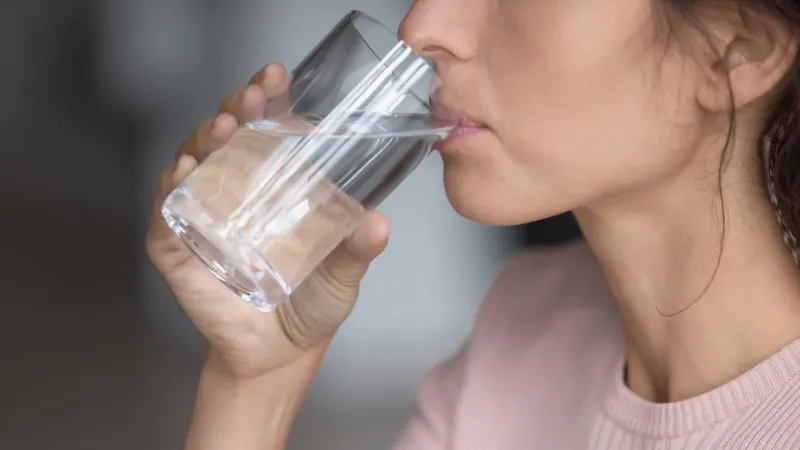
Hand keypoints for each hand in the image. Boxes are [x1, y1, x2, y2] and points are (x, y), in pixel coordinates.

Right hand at [146, 63, 390, 379]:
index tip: (277, 73)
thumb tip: (380, 222)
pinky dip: (169, 192)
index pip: (266, 130)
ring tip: (224, 128)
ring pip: (193, 165)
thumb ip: (358, 248)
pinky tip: (183, 173)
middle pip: (227, 138)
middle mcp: (235, 192)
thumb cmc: (312, 305)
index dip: (268, 98)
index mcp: (273, 186)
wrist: (282, 355)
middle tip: (251, 96)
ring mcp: (203, 218)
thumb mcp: (343, 272)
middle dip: (235, 109)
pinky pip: (166, 214)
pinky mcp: (178, 250)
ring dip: (203, 140)